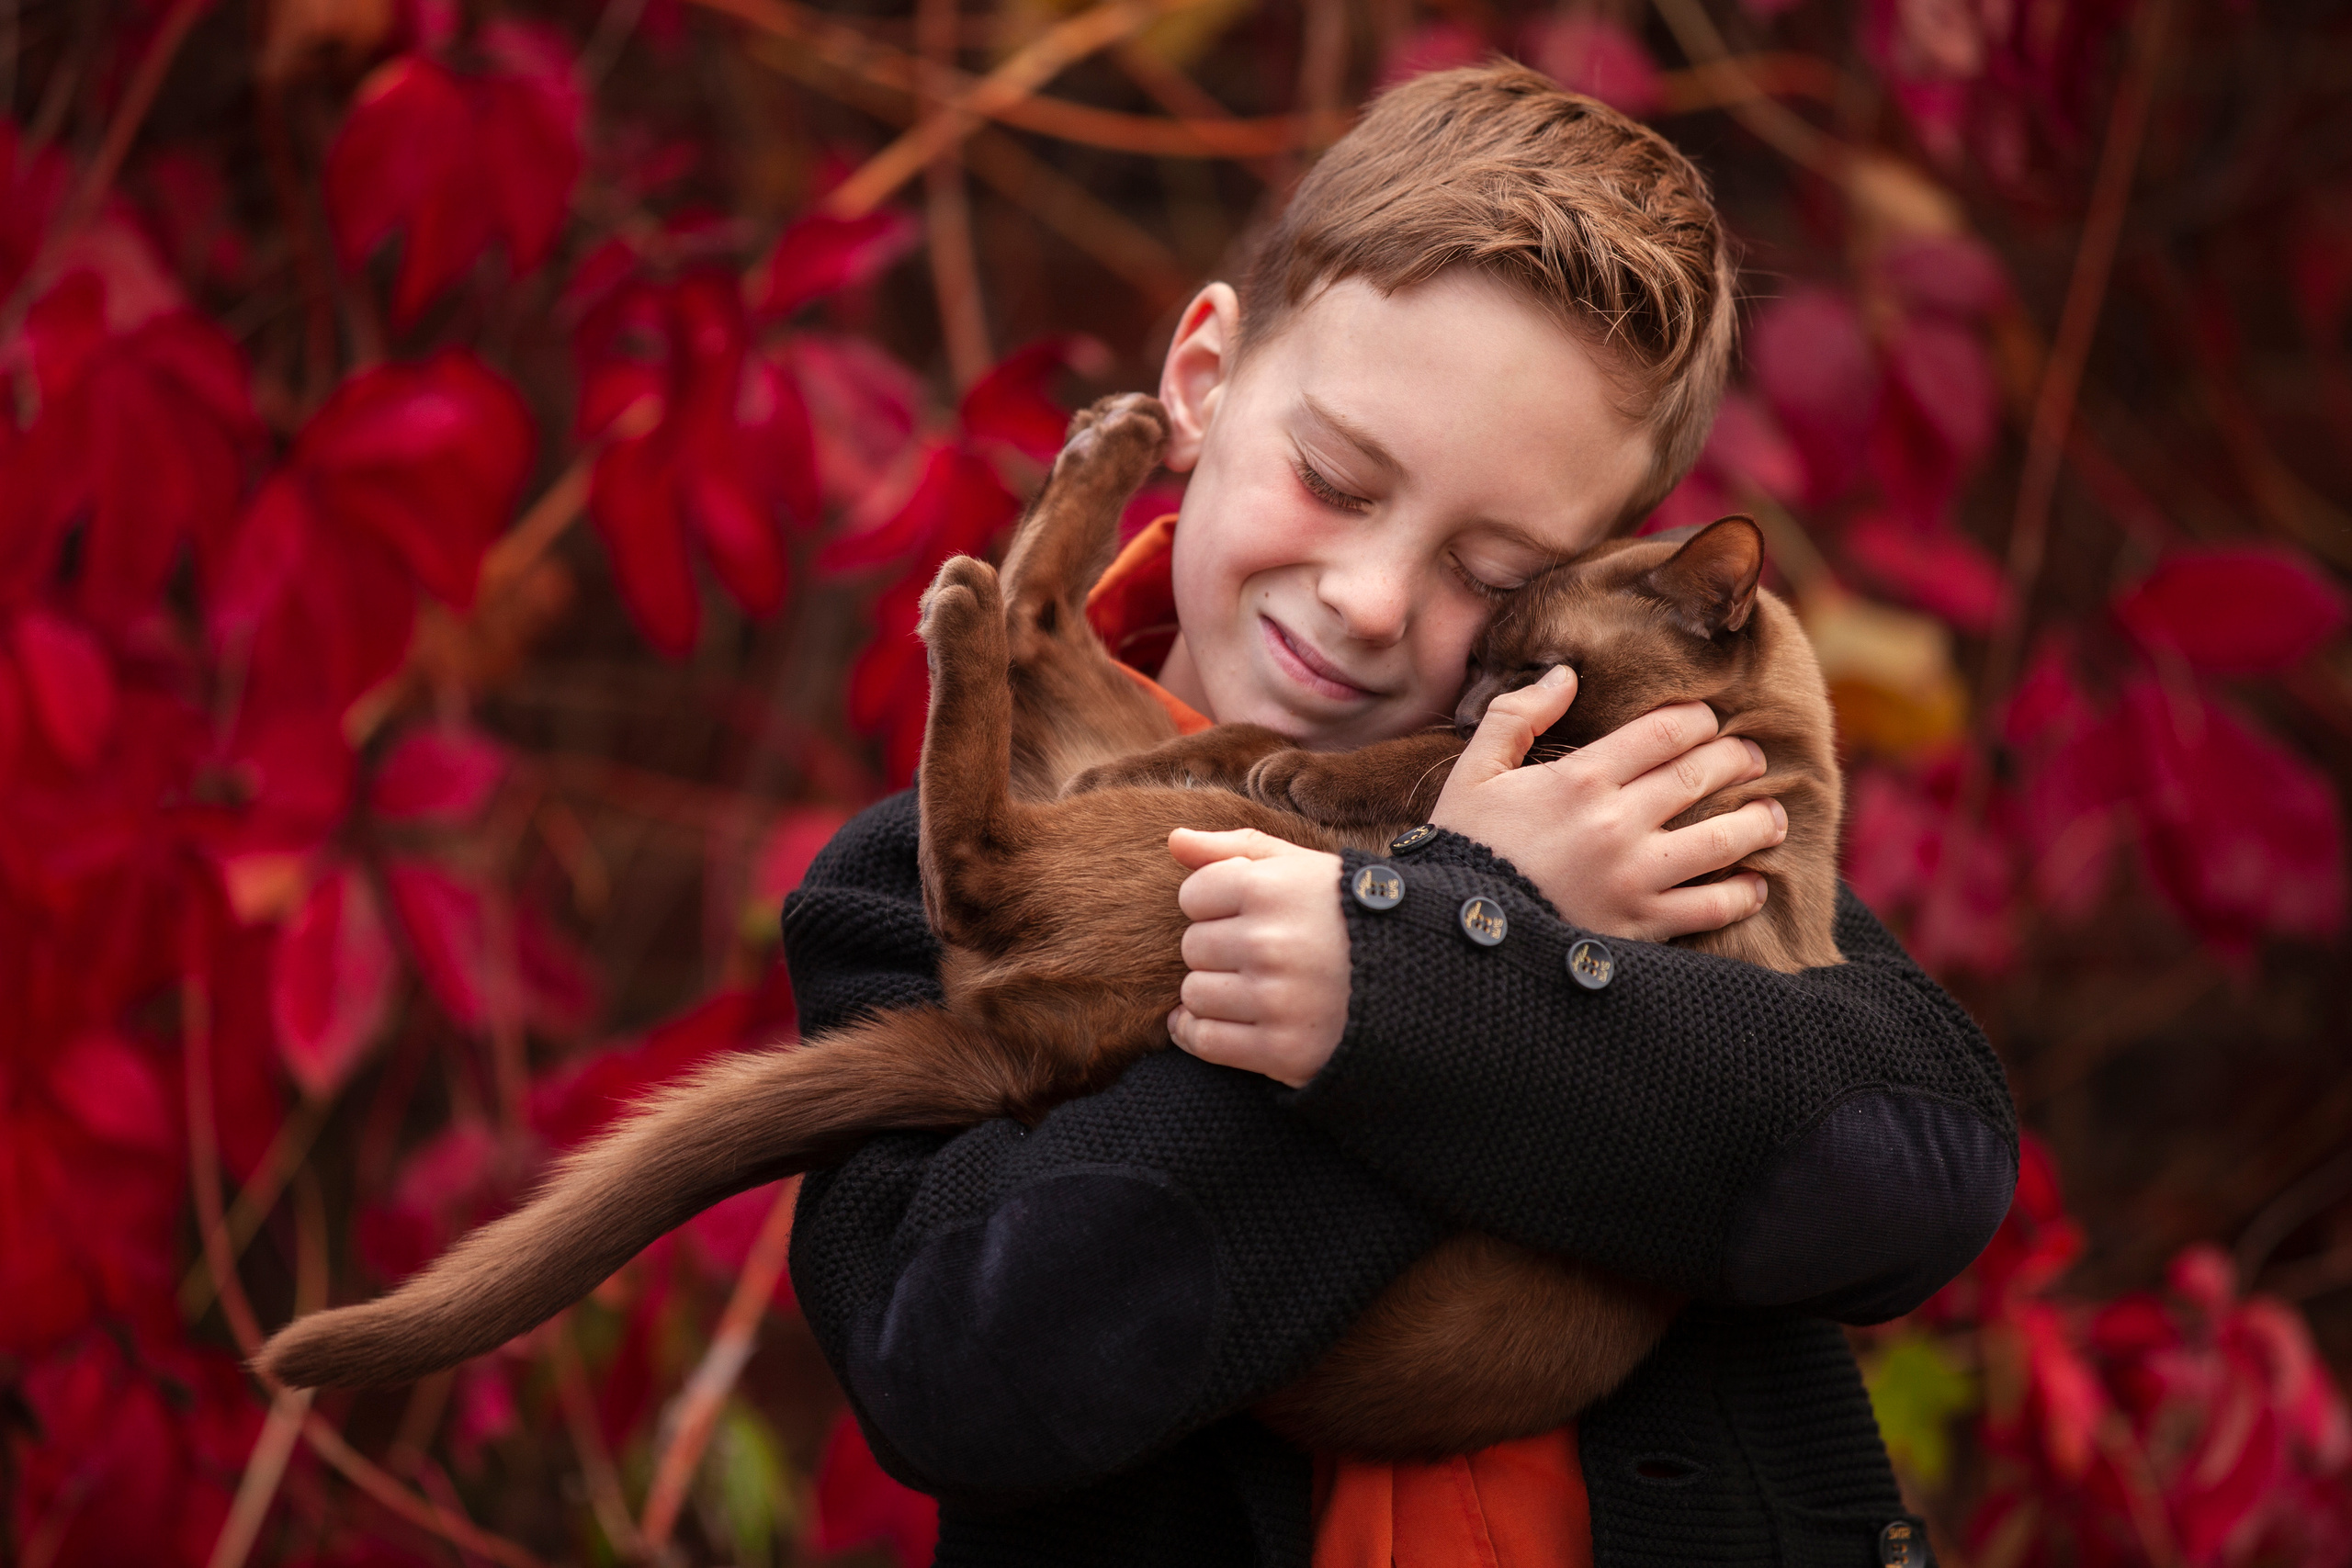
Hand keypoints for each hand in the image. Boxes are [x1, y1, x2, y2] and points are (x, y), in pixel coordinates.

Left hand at [1164, 828, 1349, 1088]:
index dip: (1215, 903)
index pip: (1194, 894)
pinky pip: (1206, 1041)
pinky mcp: (1282, 1049)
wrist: (1428, 986)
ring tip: (1252, 986)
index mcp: (1274, 889)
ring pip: (1195, 995)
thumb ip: (1237, 847)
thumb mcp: (1307, 867)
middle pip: (1193, 946)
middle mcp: (1271, 943)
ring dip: (1213, 993)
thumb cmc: (1357, 918)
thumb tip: (1173, 840)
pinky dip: (1201, 1034)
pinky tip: (1225, 1021)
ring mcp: (1275, 999)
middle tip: (1257, 953)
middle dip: (1218, 949)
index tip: (1245, 913)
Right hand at [1429, 665, 1786, 940]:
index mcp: (1580, 779)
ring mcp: (1634, 877)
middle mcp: (1616, 823)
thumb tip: (1566, 675)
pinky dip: (1743, 894)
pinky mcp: (1641, 926)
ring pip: (1723, 840)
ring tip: (1774, 816)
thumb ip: (1516, 716)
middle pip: (1701, 776)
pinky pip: (1712, 908)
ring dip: (1759, 822)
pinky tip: (1754, 884)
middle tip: (1753, 759)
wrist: (1458, 931)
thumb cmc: (1463, 846)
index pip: (1664, 731)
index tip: (1710, 720)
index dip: (1697, 718)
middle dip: (1738, 760)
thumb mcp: (1474, 772)